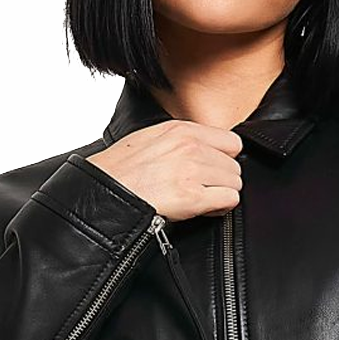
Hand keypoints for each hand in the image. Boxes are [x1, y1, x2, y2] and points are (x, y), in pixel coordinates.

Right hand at [87, 120, 242, 222]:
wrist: (104, 192)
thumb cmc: (119, 170)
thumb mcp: (150, 139)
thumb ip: (180, 140)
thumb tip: (201, 149)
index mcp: (182, 130)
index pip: (231, 142)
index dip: (224, 159)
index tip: (213, 169)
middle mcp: (190, 147)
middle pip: (234, 166)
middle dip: (222, 180)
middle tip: (205, 190)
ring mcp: (193, 171)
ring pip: (234, 183)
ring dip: (221, 195)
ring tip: (202, 200)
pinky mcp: (192, 196)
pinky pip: (229, 200)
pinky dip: (219, 208)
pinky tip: (203, 209)